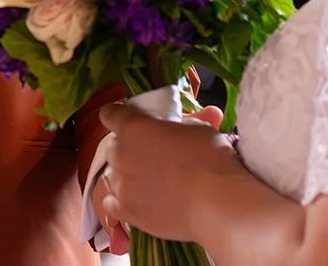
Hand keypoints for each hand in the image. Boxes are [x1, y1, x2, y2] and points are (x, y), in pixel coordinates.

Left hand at [96, 103, 234, 243]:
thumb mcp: (198, 128)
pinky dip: (120, 200)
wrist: (216, 203)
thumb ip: (183, 123)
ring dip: (126, 174)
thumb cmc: (209, 158)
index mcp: (133, 127)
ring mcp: (121, 185)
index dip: (119, 116)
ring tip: (148, 180)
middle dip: (127, 147)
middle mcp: (120, 154)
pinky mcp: (127, 212)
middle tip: (149, 153)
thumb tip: (190, 120)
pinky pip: (111, 203)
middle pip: (113, 147)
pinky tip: (135, 200)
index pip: (111, 114)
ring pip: (112, 175)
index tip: (130, 120)